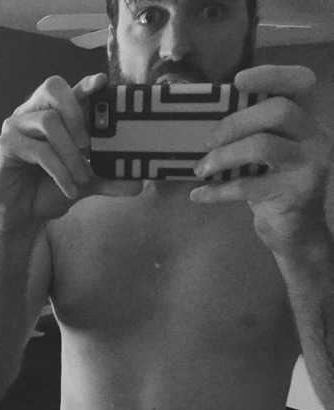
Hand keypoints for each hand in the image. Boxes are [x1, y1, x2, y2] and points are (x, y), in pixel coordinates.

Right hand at [0, 73, 143, 233]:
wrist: (22, 216)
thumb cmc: (47, 191)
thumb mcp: (84, 183)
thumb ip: (108, 179)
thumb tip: (139, 183)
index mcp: (52, 115)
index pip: (70, 90)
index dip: (86, 84)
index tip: (103, 82)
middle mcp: (32, 114)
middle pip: (53, 88)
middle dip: (77, 113)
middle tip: (91, 145)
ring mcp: (16, 127)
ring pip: (49, 121)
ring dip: (71, 153)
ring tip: (82, 178)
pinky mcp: (5, 146)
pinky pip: (38, 150)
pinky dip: (59, 171)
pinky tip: (69, 189)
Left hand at [190, 65, 333, 253]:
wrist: (292, 232)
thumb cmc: (270, 186)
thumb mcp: (261, 156)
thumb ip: (245, 135)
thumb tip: (197, 122)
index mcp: (306, 119)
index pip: (301, 83)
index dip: (271, 74)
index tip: (236, 80)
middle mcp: (315, 136)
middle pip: (278, 110)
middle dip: (235, 122)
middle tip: (207, 140)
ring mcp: (310, 164)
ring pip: (262, 146)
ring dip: (223, 156)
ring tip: (199, 169)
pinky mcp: (297, 192)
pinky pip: (248, 186)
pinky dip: (217, 191)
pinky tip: (197, 195)